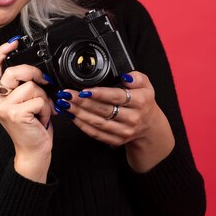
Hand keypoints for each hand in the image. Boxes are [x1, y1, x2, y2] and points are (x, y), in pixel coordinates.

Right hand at [0, 40, 55, 180]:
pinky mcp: (16, 114)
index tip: (13, 42)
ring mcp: (4, 108)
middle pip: (14, 72)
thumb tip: (38, 73)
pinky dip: (46, 109)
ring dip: (44, 98)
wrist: (34, 152)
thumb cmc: (32, 128)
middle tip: (45, 84)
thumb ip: (24, 87)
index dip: (1, 52)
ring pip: (31, 87)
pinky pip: (38, 100)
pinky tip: (42, 119)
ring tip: (42, 111)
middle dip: (34, 74)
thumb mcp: (26, 104)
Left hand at [56, 71, 174, 171]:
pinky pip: (96, 133)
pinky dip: (82, 125)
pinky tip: (72, 116)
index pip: (117, 97)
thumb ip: (137, 77)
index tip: (84, 90)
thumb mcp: (146, 85)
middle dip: (82, 102)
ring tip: (65, 104)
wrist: (149, 126)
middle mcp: (132, 118)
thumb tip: (125, 75)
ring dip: (79, 113)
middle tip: (67, 95)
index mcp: (140, 102)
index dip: (99, 94)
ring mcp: (124, 131)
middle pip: (103, 110)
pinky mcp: (116, 140)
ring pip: (97, 122)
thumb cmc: (144, 102)